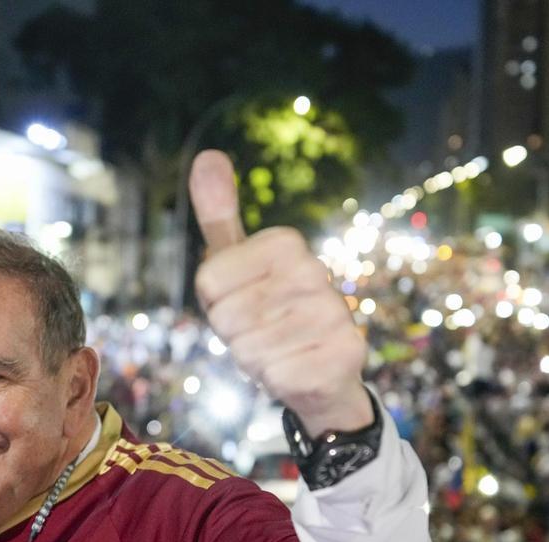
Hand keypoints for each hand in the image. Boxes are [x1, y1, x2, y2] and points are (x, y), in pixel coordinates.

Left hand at [189, 150, 372, 437]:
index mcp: (286, 243)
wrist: (322, 372)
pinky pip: (273, 375)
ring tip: (281, 349)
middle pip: (225, 318)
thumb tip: (206, 155)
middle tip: (264, 331)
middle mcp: (314, 271)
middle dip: (235, 335)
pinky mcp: (342, 355)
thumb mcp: (237, 262)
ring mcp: (332, 314)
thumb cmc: (269, 313)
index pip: (208, 282)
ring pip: (247, 349)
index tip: (244, 300)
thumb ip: (220, 215)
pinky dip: (276, 380)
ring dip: (255, 359)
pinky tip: (298, 370)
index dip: (216, 303)